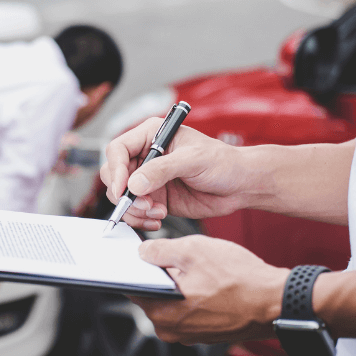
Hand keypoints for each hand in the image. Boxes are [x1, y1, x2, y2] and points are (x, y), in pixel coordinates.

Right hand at [100, 117, 257, 230]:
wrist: (240, 185)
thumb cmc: (223, 162)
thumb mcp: (193, 160)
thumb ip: (163, 170)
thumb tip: (134, 184)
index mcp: (151, 136)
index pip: (118, 150)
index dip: (116, 170)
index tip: (124, 189)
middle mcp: (146, 156)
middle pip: (114, 175)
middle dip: (125, 194)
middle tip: (144, 205)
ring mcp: (149, 179)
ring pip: (122, 197)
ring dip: (134, 210)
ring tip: (157, 213)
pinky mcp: (155, 199)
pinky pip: (135, 211)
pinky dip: (141, 219)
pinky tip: (159, 219)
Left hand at [130, 235, 287, 344]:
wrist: (275, 301)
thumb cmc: (239, 278)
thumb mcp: (194, 249)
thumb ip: (161, 250)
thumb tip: (144, 252)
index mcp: (162, 311)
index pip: (133, 287)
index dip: (137, 267)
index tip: (144, 255)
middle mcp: (171, 329)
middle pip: (153, 294)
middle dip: (162, 274)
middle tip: (182, 258)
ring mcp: (188, 334)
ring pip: (172, 301)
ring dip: (180, 284)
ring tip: (202, 270)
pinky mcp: (204, 333)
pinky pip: (190, 310)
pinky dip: (195, 295)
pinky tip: (211, 282)